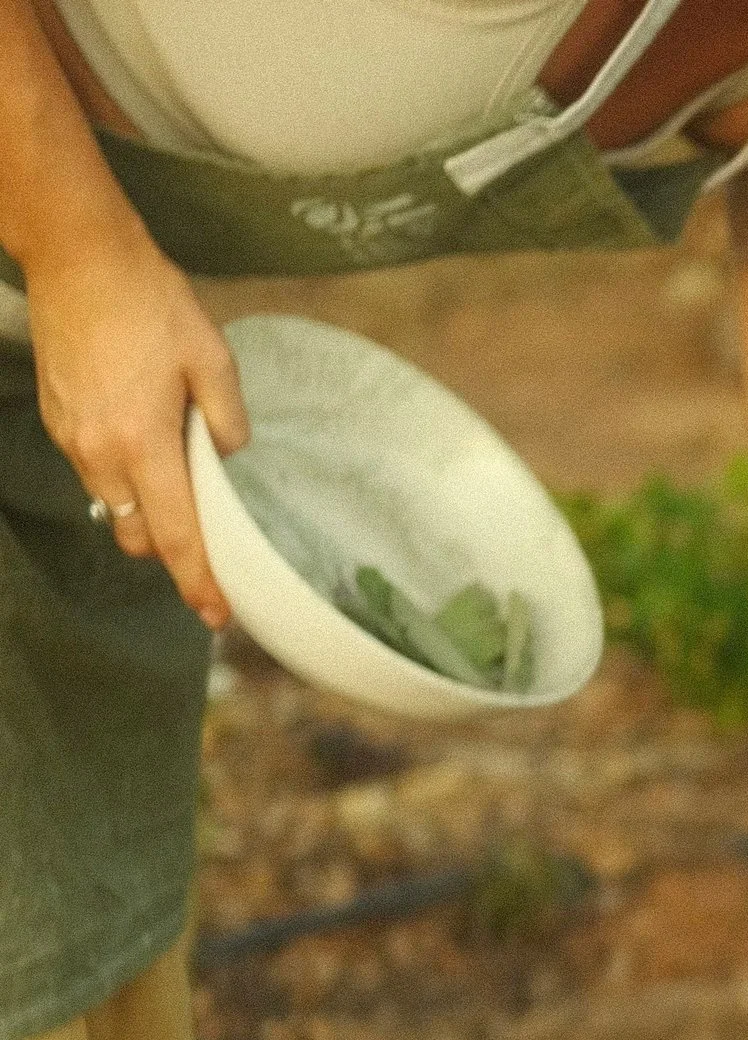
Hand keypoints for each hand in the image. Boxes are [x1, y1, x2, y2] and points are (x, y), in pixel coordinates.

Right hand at [24, 217, 246, 627]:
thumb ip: (227, 421)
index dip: (198, 580)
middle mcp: (99, 452)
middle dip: (170, 548)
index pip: (175, 536)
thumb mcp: (212, 358)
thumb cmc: (148, 300)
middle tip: (205, 540)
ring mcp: (70, 436)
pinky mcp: (56, 416)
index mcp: (142, 444)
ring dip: (146, 507)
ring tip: (175, 479)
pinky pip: (93, 470)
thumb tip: (226, 458)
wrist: (75, 252)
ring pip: (114, 505)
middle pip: (138, 535)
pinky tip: (143, 442)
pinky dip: (122, 474)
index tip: (217, 614)